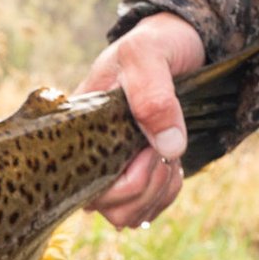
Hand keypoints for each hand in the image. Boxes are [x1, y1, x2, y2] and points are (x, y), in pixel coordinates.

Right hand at [79, 12, 205, 228]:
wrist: (179, 43)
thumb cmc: (154, 44)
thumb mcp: (148, 55)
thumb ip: (153, 95)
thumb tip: (167, 147)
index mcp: (78, 130)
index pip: (83, 186)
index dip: (122, 182)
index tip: (147, 148)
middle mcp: (89, 156)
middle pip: (109, 208)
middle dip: (145, 186)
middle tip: (162, 151)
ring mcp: (111, 168)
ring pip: (126, 216)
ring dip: (157, 193)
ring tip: (169, 157)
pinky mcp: (134, 175)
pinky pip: (145, 209)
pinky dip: (165, 193)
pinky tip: (171, 164)